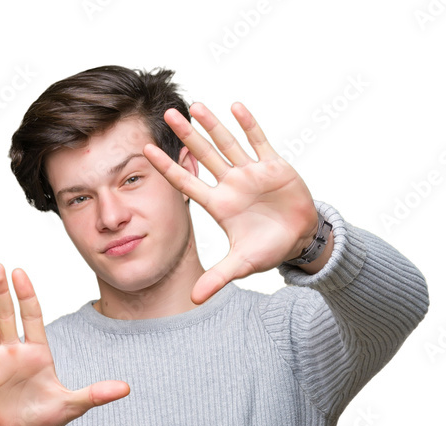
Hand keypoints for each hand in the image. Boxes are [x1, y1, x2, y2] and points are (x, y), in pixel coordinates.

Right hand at [0, 264, 129, 425]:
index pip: (32, 316)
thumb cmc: (43, 418)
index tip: (19, 272)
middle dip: (1, 292)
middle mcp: (13, 351)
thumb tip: (126, 388)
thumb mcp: (71, 406)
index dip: (26, 295)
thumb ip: (95, 394)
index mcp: (37, 352)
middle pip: (6, 315)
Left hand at [143, 101, 319, 303]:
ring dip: (213, 125)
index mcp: (220, 205)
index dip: (168, 167)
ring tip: (195, 105)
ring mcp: (251, 173)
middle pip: (204, 155)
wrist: (299, 239)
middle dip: (187, 136)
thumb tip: (194, 300)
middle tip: (168, 114)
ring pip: (228, 144)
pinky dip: (249, 125)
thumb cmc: (268, 249)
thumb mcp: (242, 265)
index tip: (146, 150)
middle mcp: (231, 184)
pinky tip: (236, 107)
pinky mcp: (274, 166)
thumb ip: (218, 278)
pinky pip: (259, 141)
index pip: (187, 182)